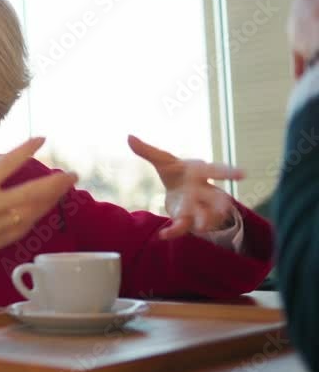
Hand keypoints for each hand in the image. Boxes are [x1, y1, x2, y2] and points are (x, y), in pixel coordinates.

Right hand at [0, 136, 78, 273]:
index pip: (8, 163)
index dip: (27, 149)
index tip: (41, 140)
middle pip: (33, 192)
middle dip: (56, 183)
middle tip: (72, 174)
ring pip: (35, 210)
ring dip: (52, 199)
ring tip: (65, 188)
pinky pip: (25, 226)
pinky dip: (37, 215)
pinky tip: (44, 208)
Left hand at [128, 135, 242, 239]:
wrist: (179, 189)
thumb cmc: (177, 171)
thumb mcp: (162, 160)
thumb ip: (147, 151)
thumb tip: (128, 136)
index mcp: (200, 172)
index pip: (217, 171)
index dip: (229, 172)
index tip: (244, 174)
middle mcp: (204, 191)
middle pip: (216, 198)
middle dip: (220, 204)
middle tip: (223, 209)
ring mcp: (198, 207)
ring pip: (205, 216)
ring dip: (203, 221)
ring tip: (200, 228)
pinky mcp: (187, 219)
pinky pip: (183, 227)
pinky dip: (174, 232)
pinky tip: (162, 235)